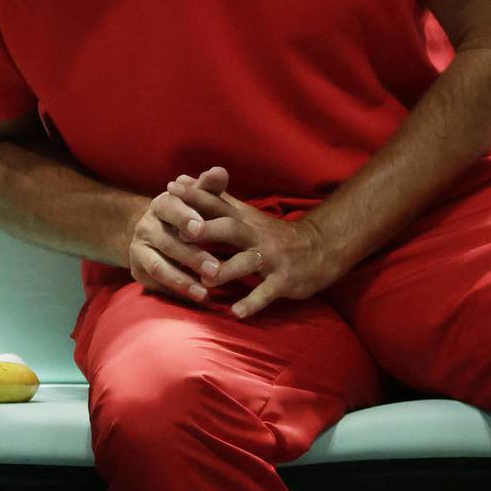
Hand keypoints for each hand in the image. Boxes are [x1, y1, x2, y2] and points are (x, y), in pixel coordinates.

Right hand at [125, 168, 228, 305]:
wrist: (156, 233)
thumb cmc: (188, 214)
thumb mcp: (198, 199)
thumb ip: (210, 187)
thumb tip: (220, 171)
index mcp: (162, 204)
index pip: (170, 207)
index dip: (184, 217)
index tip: (200, 227)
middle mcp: (146, 226)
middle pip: (167, 242)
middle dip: (191, 257)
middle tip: (215, 270)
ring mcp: (139, 250)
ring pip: (158, 267)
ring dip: (181, 281)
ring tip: (205, 293)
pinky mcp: (138, 271)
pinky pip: (155, 284)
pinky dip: (174, 293)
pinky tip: (195, 299)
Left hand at [167, 168, 345, 318]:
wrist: (320, 248)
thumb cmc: (272, 234)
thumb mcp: (246, 214)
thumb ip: (215, 199)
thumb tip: (182, 178)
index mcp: (244, 219)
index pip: (218, 203)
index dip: (195, 195)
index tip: (170, 188)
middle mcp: (256, 235)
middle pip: (231, 228)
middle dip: (208, 229)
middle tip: (183, 232)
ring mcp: (271, 258)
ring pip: (247, 262)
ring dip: (226, 270)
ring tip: (205, 280)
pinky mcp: (284, 280)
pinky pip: (267, 292)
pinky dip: (252, 303)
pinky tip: (236, 312)